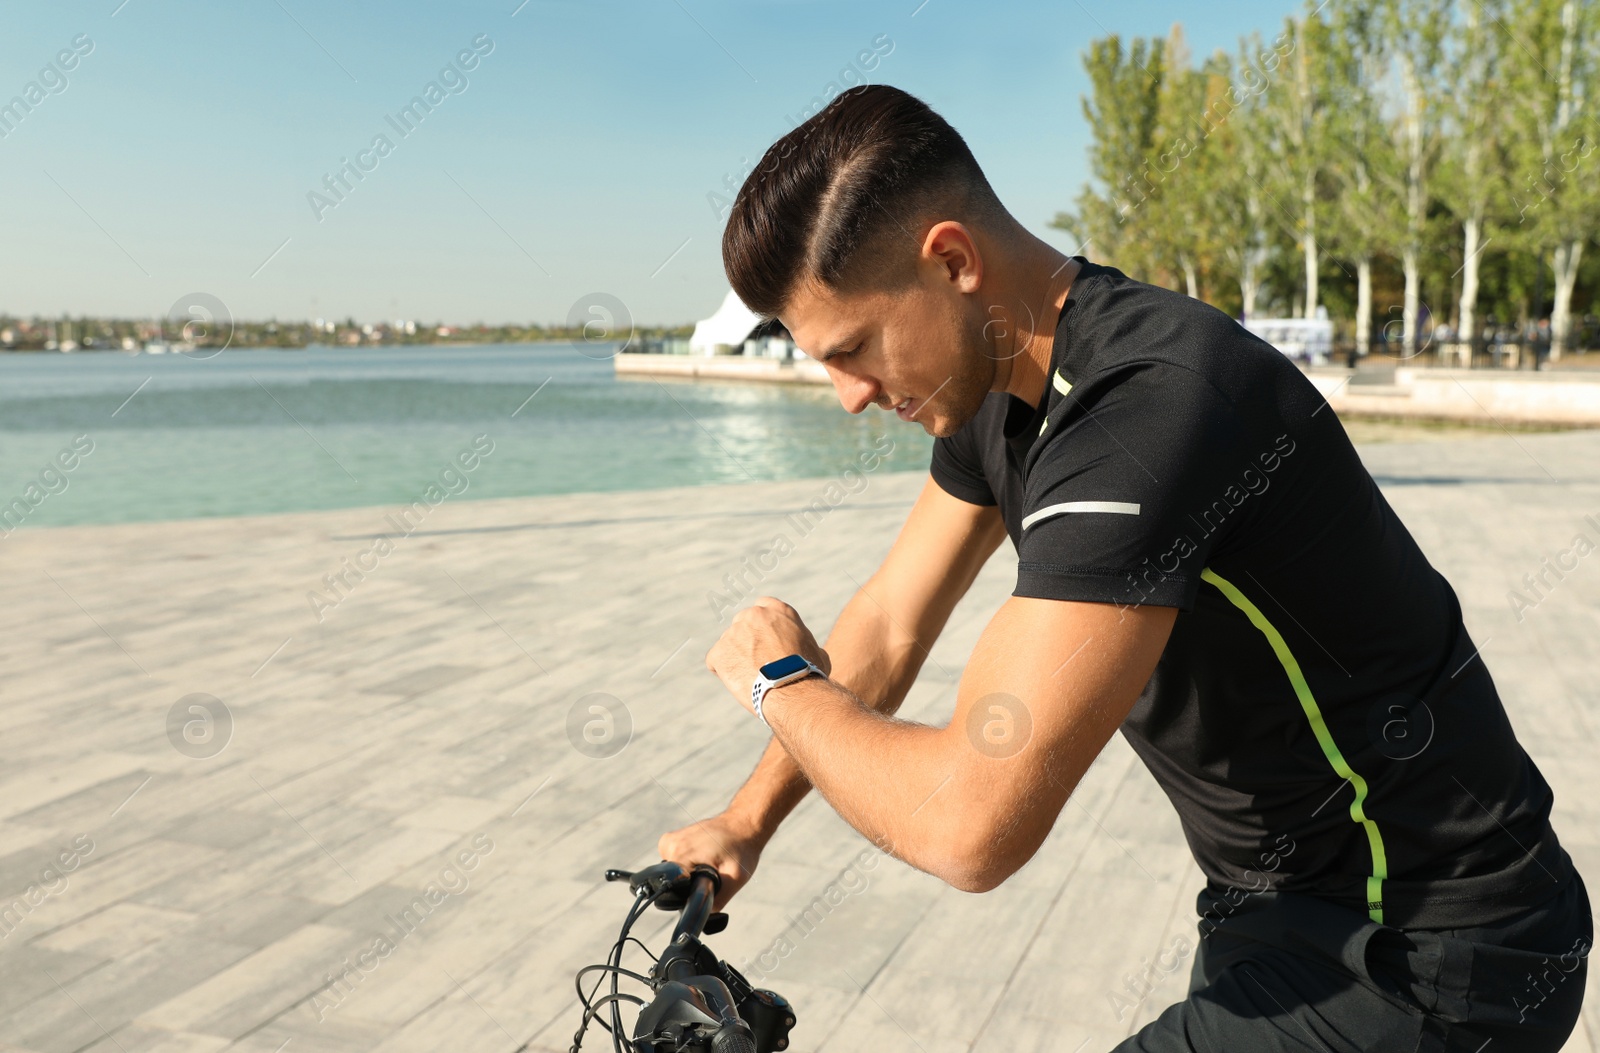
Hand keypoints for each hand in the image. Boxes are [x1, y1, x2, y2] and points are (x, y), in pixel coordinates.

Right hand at [658, 810, 768, 912]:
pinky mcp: (671, 839)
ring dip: (689, 873)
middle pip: (673, 881)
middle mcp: (671, 846)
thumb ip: (718, 900)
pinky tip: (703, 857)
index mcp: (682, 854)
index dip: (689, 894)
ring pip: (673, 873)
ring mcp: (669, 841)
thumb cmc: (741, 848)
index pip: (673, 886)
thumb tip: (703, 916)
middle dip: (691, 884)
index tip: (705, 886)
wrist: (742, 825)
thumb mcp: (736, 878)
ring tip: (709, 862)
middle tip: (711, 874)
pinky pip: (674, 862)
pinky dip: (687, 864)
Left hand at [706, 598, 831, 716]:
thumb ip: (807, 645)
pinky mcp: (719, 652)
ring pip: (729, 643)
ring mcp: (734, 632)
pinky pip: (715, 661)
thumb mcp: (818, 653)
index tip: (764, 637)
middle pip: (743, 623)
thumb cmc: (809, 675)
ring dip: (736, 656)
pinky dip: (723, 671)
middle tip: (755, 661)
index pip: (763, 606)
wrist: (791, 690)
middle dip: (746, 639)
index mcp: (778, 611)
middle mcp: (754, 615)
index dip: (763, 624)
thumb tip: (814, 652)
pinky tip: (738, 682)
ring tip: (750, 677)